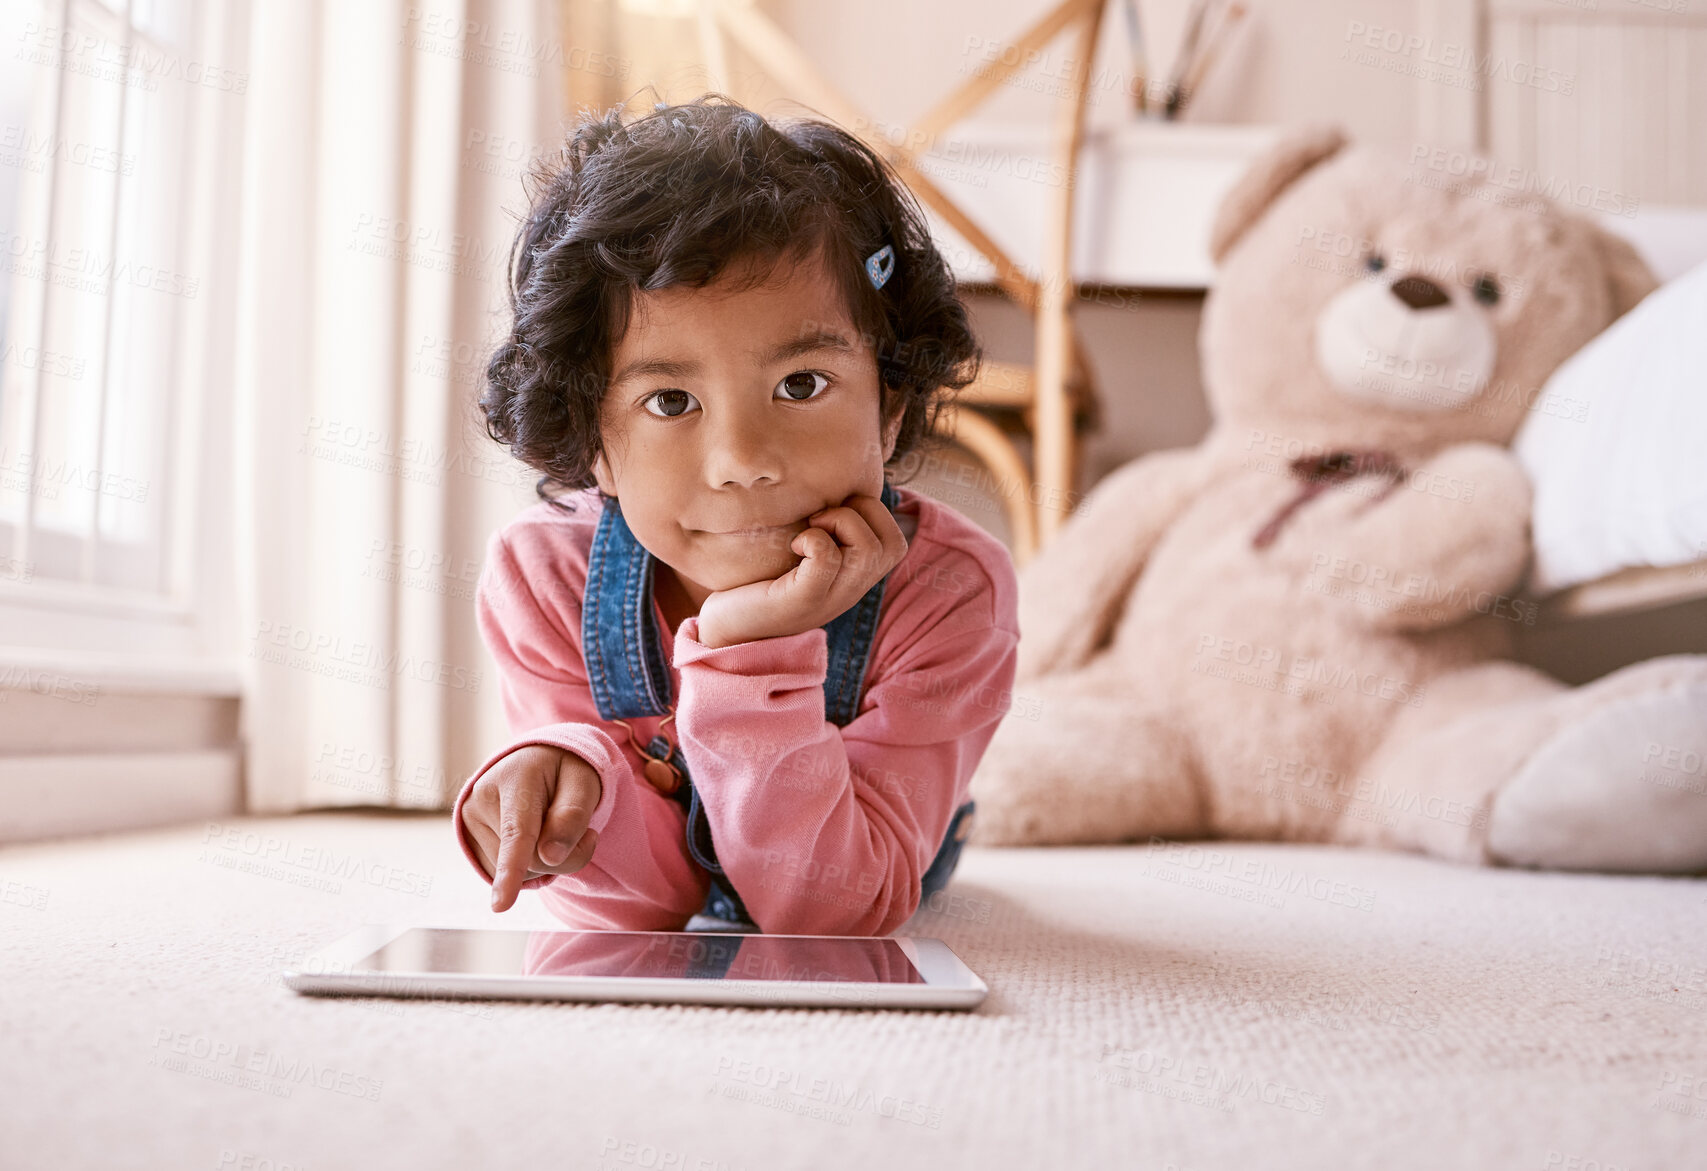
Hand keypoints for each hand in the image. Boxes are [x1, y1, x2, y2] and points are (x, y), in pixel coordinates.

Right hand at [460, 745, 602, 911]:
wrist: (534, 760)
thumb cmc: (564, 771)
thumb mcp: (584, 783)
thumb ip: (572, 816)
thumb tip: (550, 857)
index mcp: (515, 778)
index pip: (517, 832)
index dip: (513, 870)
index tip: (501, 906)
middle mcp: (482, 798)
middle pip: (531, 860)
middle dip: (564, 855)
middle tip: (580, 829)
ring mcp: (469, 821)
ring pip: (520, 871)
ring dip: (545, 858)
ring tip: (547, 823)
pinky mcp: (468, 840)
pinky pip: (505, 873)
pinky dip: (527, 864)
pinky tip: (529, 836)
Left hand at [695, 492, 907, 648]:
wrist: (727, 629)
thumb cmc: (759, 584)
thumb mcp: (801, 555)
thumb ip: (824, 532)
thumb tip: (833, 484)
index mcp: (855, 579)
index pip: (896, 542)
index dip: (871, 513)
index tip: (830, 515)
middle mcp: (851, 591)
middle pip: (892, 544)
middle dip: (861, 513)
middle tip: (820, 519)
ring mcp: (830, 599)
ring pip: (869, 549)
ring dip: (840, 522)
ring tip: (808, 530)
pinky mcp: (802, 600)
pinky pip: (828, 559)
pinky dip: (813, 540)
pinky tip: (793, 546)